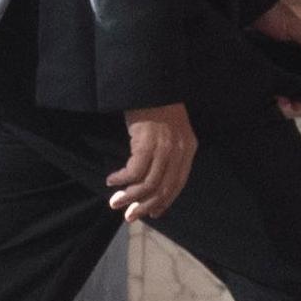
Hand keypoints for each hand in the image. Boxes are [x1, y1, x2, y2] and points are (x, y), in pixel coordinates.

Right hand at [109, 103, 195, 223]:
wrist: (152, 84)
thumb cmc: (158, 107)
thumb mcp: (171, 132)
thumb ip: (169, 153)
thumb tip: (154, 180)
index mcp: (189, 149)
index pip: (178, 184)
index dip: (165, 201)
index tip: (152, 214)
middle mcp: (179, 151)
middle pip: (163, 188)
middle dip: (145, 205)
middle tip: (129, 216)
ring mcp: (164, 148)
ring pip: (148, 184)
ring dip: (130, 196)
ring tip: (115, 202)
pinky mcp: (147, 143)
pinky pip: (134, 171)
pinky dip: (122, 179)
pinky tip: (112, 180)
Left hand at [251, 1, 300, 116]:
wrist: (243, 6)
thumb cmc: (270, 11)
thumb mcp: (296, 28)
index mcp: (293, 47)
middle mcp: (279, 54)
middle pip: (289, 78)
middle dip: (292, 92)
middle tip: (294, 104)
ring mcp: (265, 58)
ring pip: (273, 80)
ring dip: (276, 92)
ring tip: (278, 101)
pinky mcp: (250, 59)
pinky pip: (257, 76)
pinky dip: (261, 85)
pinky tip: (263, 92)